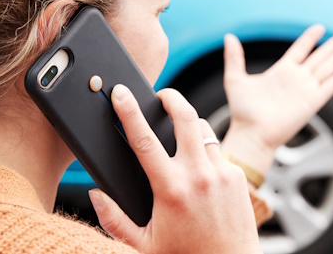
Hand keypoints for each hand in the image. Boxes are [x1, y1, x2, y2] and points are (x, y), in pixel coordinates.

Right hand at [90, 84, 260, 253]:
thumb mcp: (143, 244)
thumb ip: (114, 219)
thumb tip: (95, 195)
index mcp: (170, 190)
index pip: (144, 139)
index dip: (129, 111)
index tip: (121, 93)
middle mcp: (199, 176)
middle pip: (184, 116)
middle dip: (170, 97)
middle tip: (160, 95)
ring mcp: (222, 173)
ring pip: (203, 129)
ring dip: (189, 125)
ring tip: (178, 133)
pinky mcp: (237, 176)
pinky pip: (218, 151)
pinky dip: (205, 153)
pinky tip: (198, 169)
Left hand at [221, 25, 332, 177]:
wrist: (251, 134)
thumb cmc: (242, 112)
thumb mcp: (235, 79)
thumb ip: (234, 57)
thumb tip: (229, 36)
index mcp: (280, 72)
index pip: (299, 50)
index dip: (310, 39)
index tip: (319, 28)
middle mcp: (296, 79)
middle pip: (318, 58)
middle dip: (331, 47)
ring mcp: (305, 90)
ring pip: (327, 68)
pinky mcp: (312, 102)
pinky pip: (330, 87)